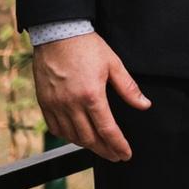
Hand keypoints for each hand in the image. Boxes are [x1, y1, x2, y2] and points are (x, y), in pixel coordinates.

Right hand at [32, 32, 150, 163]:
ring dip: (87, 145)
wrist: (58, 32)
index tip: (125, 155)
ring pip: (72, 136)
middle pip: (89, 139)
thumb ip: (129, 88)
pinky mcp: (44, 102)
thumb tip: (144, 105)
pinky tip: (77, 136)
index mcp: (91, 95)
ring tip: (99, 146)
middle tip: (115, 156)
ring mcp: (55, 105)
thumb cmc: (87, 46)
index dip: (118, 145)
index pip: (107, 130)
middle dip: (105, 150)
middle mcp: (71, 104)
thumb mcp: (113, 64)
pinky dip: (68, 136)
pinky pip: (55, 128)